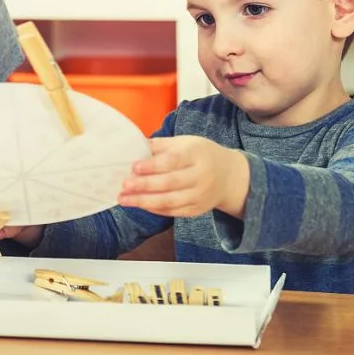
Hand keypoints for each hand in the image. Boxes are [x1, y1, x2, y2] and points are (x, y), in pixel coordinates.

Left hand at [118, 136, 249, 217]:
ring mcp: (200, 196)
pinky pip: (172, 212)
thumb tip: (134, 146)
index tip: (134, 167)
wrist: (230, 176)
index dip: (153, 165)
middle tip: (124, 186)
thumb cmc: (201, 155)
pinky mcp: (197, 210)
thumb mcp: (185, 142)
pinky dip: (154, 209)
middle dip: (144, 186)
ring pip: (170, 201)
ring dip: (144, 201)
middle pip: (170, 183)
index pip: (173, 161)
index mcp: (197, 155)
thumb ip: (161, 145)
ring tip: (124, 199)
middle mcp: (201, 176)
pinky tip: (139, 204)